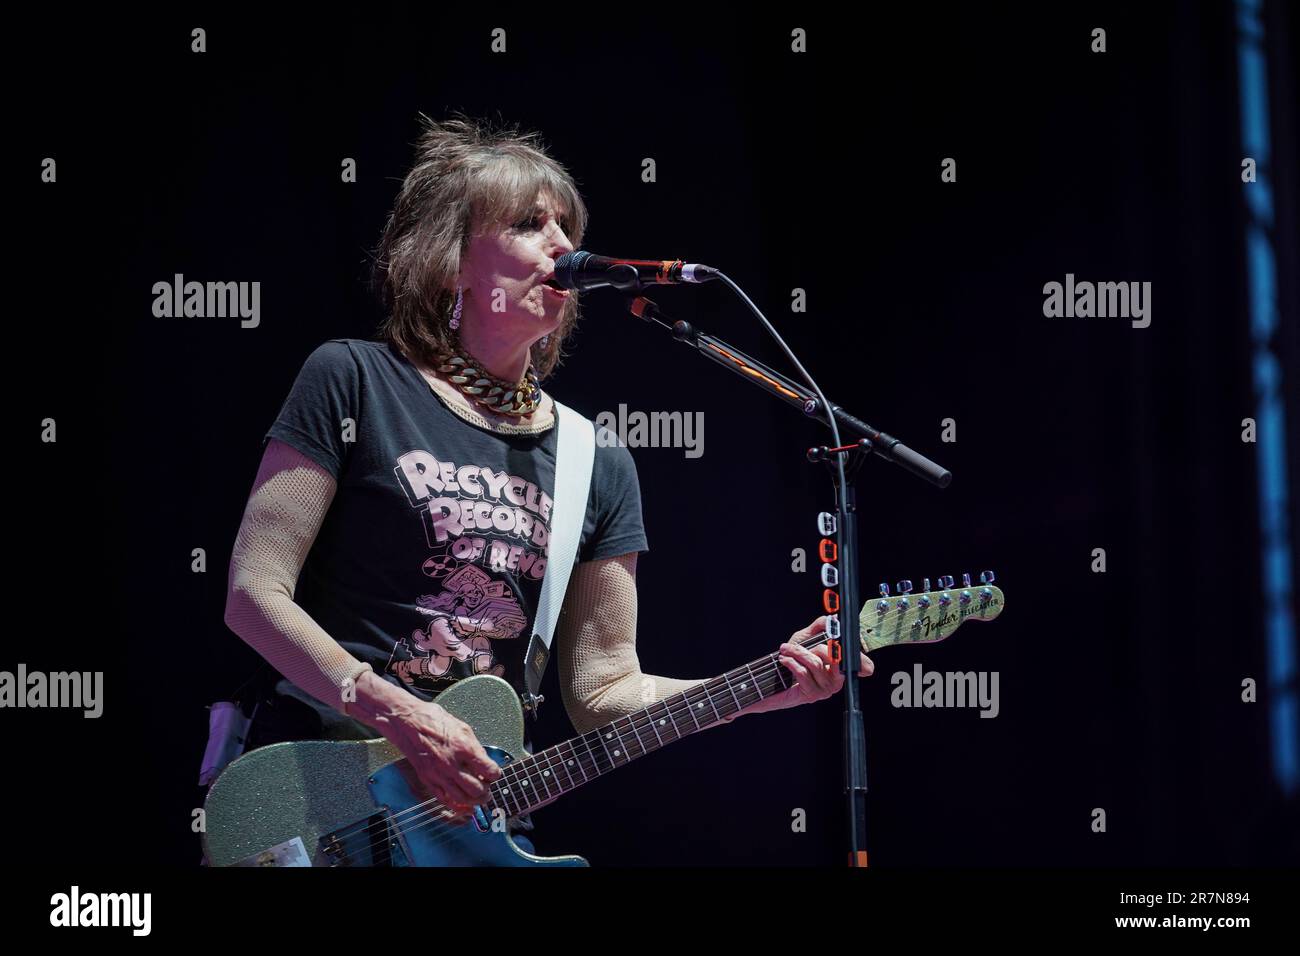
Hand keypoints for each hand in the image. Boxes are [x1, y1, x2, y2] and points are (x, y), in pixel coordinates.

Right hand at [387, 700, 502, 822]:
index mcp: (464, 748)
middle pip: (477, 790)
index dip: (495, 774)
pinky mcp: (428, 780)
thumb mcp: (463, 728)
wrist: (408, 723)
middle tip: (488, 787)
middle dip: (487, 791)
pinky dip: (457, 805)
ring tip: (479, 796)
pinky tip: (464, 803)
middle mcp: (451, 764)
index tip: (494, 773)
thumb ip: (476, 748)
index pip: (489, 771)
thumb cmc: (433, 721)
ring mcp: (438, 774)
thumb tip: (485, 762)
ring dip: (474, 800)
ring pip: (463, 798)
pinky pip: (445, 800)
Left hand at [741, 615, 873, 717]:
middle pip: (837, 658)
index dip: (859, 655)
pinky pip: (803, 672)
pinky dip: (790, 662)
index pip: (864, 665)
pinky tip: (784, 659)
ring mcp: (826, 690)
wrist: (773, 681)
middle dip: (817, 647)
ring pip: (816, 663)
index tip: (839, 641)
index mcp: (842, 668)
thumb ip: (820, 626)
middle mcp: (838, 681)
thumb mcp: (806, 639)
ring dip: (797, 652)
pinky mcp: (812, 695)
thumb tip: (833, 619)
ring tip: (786, 650)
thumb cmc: (792, 660)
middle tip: (801, 646)